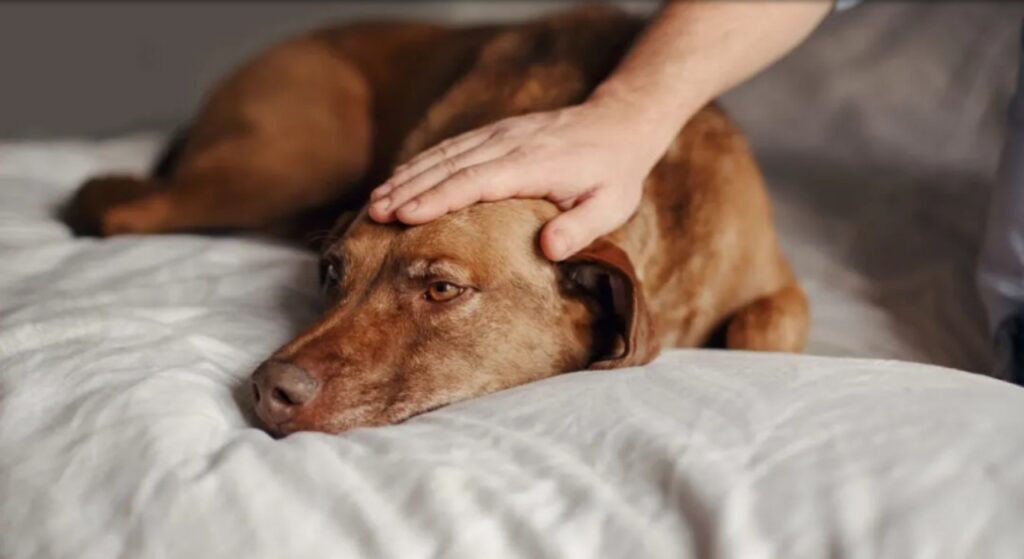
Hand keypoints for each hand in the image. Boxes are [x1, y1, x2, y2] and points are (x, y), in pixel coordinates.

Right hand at [367, 100, 663, 260]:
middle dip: (409, 189)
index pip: (476, 181)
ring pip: (445, 154)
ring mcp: (499, 135)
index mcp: (533, 165)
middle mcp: (509, 144)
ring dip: (408, 176)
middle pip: (449, 166)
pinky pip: (452, 147)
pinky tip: (401, 179)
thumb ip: (581, 228)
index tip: (405, 216)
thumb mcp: (611, 206)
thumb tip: (548, 249)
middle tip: (376, 214)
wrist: (618, 123)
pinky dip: (422, 163)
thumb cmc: (614, 174)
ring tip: (376, 202)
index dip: (438, 198)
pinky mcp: (496, 133)